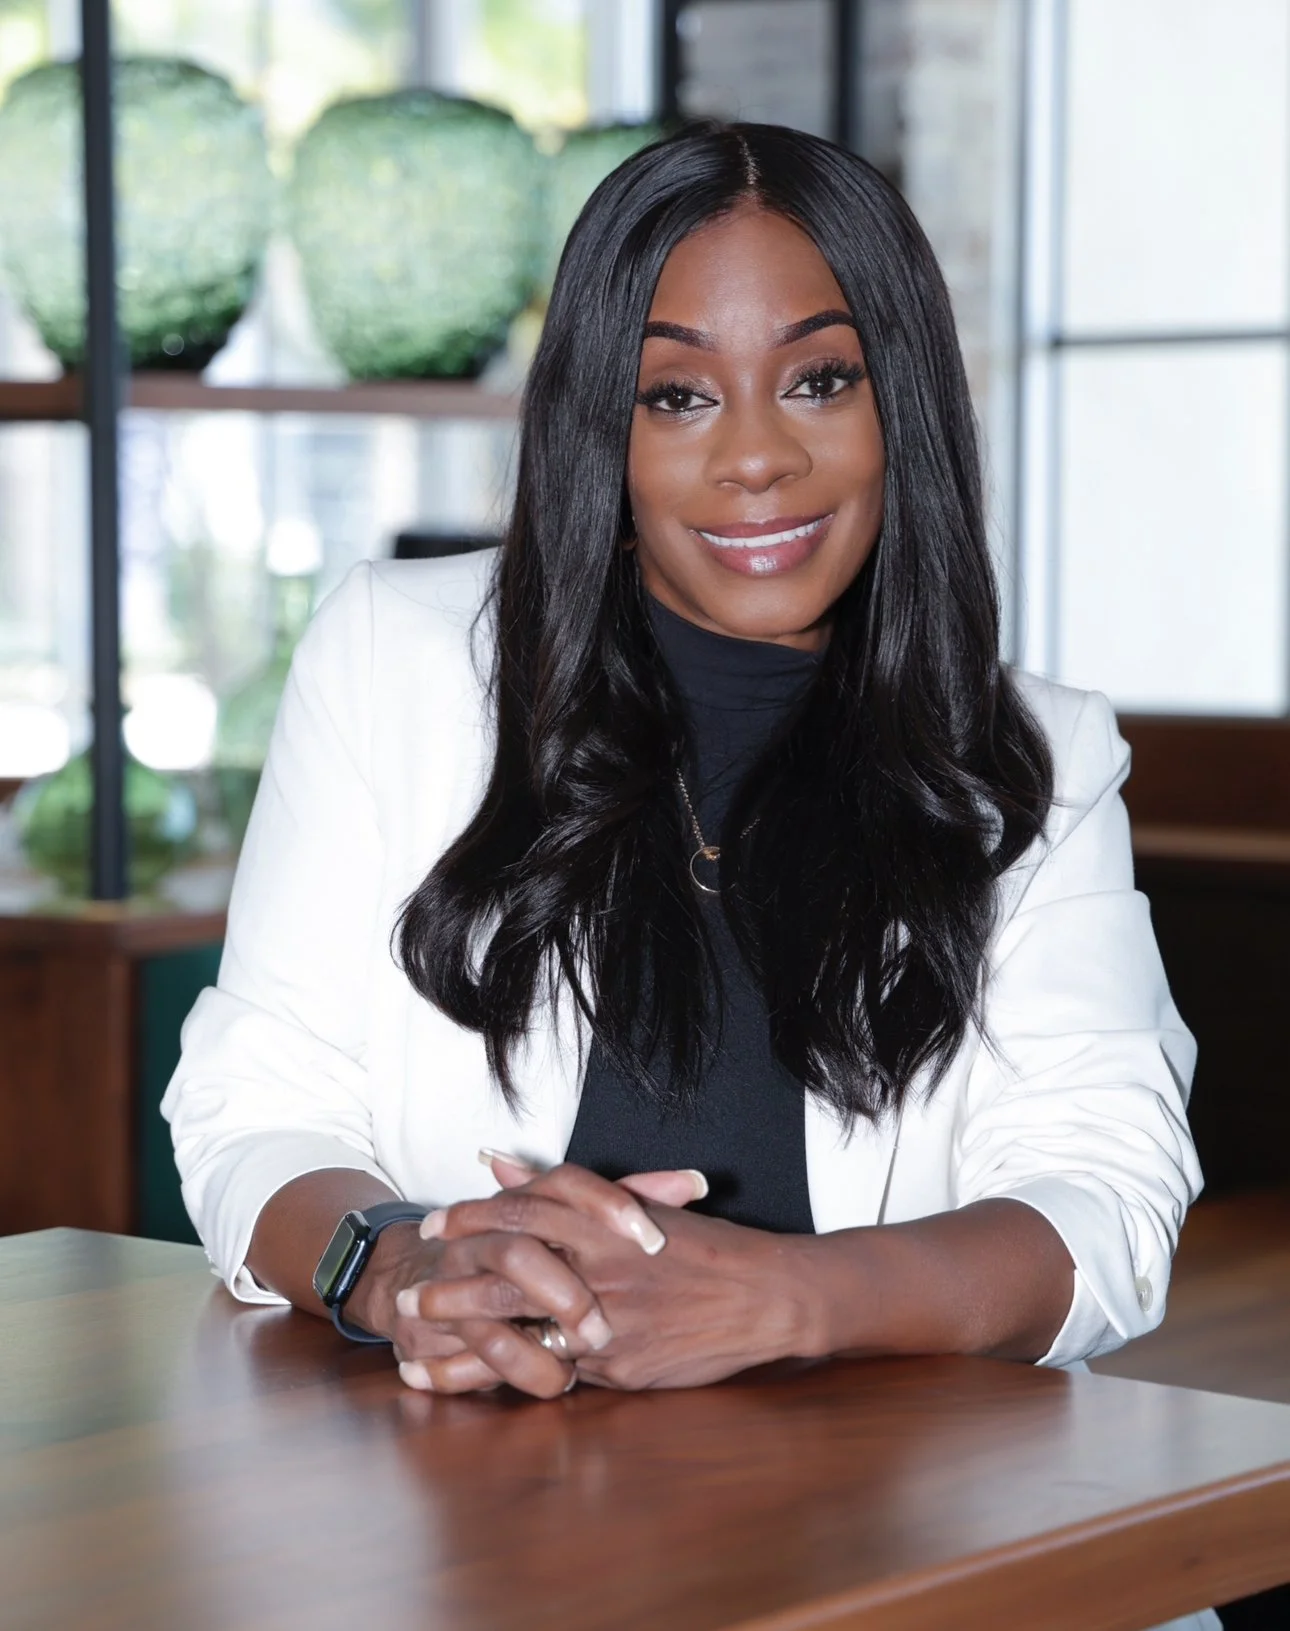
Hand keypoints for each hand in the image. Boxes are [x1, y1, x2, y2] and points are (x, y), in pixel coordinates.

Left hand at [410, 1163, 817, 1391]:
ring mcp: (612, 1323)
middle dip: (455, 1284)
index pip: (526, 1212)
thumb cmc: (709, 1249)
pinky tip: (476, 1381)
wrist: (770, 1297)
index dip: (476, 1216)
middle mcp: (604, 1269)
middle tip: (411, 1290)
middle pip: (511, 1274)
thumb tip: (497, 1161)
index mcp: (609, 1223)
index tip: (439, 1222)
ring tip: (422, 1345)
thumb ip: (565, 1189)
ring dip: (468, 1340)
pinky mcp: (622, 1369)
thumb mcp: (640, 1209)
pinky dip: (513, 1377)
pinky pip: (559, 1373)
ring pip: (525, 1331)